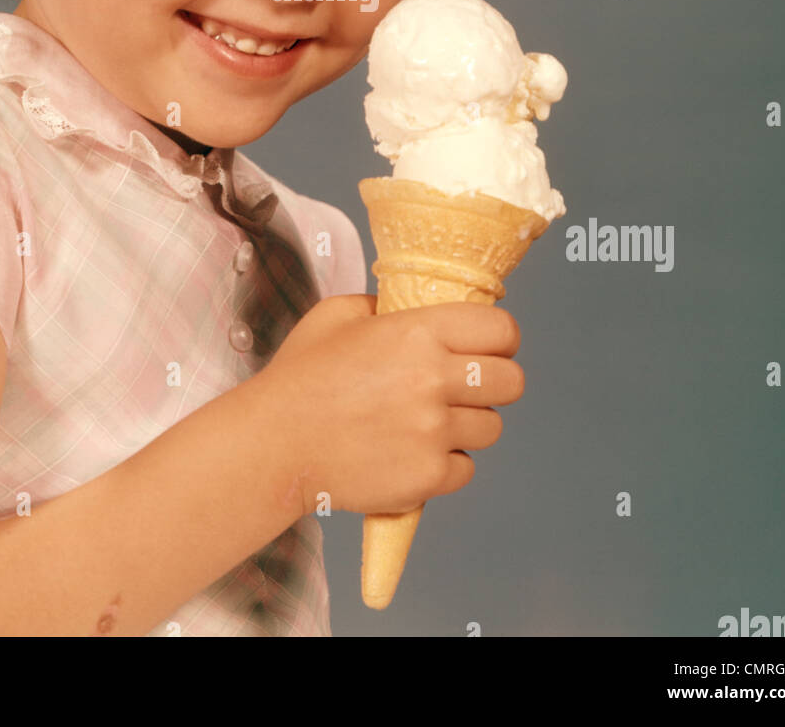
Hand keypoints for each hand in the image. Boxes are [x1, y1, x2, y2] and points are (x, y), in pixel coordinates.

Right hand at [252, 294, 523, 517]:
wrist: (272, 445)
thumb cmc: (299, 377)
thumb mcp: (338, 315)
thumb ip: (385, 307)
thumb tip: (414, 309)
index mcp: (418, 332)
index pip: (503, 330)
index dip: (501, 339)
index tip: (488, 347)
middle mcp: (433, 380)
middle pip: (512, 382)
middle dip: (494, 382)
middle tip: (465, 387)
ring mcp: (433, 432)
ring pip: (491, 428)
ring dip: (468, 424)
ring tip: (429, 423)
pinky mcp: (427, 477)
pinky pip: (465, 469)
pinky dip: (445, 464)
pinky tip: (412, 452)